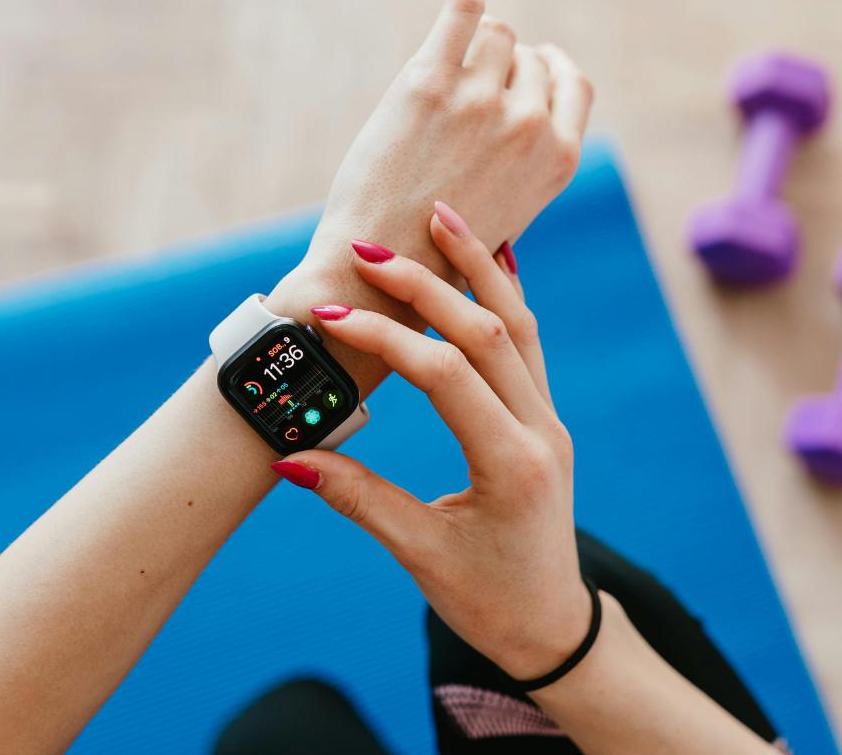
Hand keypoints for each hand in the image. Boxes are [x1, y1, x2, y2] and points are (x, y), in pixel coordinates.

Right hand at [271, 201, 588, 679]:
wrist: (552, 625)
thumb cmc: (489, 600)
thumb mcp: (420, 554)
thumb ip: (359, 499)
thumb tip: (289, 458)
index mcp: (510, 464)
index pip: (443, 375)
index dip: (384, 338)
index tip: (328, 318)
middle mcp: (540, 431)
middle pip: (487, 332)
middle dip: (427, 284)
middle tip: (373, 248)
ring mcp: (548, 421)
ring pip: (519, 326)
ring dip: (479, 268)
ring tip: (443, 217)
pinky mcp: (544, 420)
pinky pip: (530, 344)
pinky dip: (506, 298)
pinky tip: (492, 260)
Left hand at [299, 0, 592, 280]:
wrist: (385, 268)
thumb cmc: (441, 249)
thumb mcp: (510, 213)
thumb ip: (528, 164)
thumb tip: (531, 122)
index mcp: (559, 159)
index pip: (572, 82)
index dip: (547, 70)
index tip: (530, 64)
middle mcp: (530, 124)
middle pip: (526, 55)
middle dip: (500, 67)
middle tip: (463, 98)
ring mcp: (482, 100)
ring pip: (493, 33)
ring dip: (472, 47)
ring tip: (443, 80)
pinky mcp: (431, 83)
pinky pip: (462, 11)